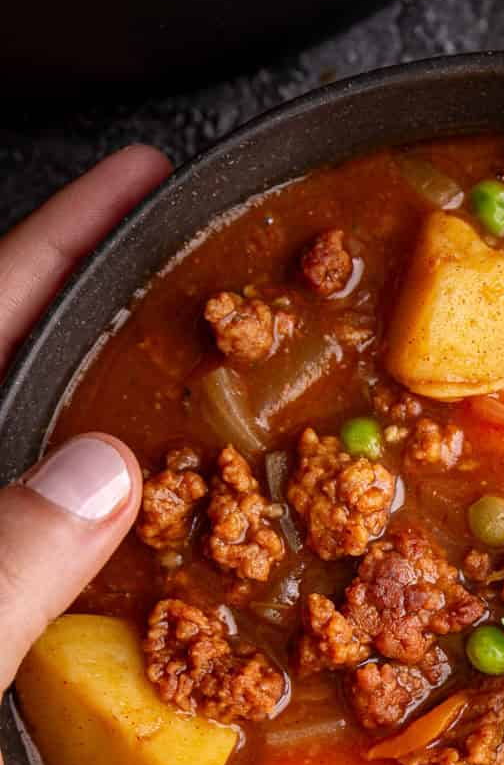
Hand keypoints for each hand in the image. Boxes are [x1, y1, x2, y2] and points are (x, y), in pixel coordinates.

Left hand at [0, 146, 169, 764]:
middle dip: (86, 315)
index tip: (143, 176)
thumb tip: (96, 466)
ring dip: (116, 428)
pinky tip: (186, 540)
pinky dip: (124, 552)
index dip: (48, 246)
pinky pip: (59, 588)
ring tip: (210, 374)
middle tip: (189, 260)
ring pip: (31, 492)